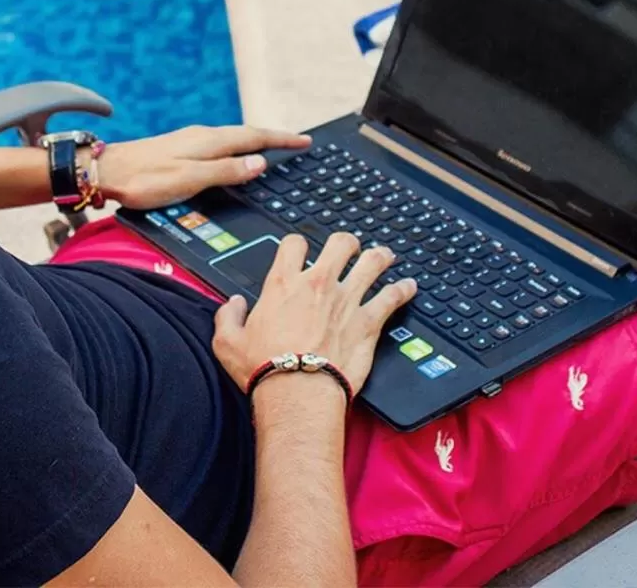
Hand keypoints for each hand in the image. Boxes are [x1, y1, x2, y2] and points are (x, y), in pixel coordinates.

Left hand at [96, 124, 311, 209]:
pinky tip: (231, 157)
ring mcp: (189, 141)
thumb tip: (260, 163)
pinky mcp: (178, 149)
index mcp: (209, 142)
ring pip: (231, 140)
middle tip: (296, 143)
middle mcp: (201, 136)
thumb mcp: (190, 179)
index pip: (255, 138)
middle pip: (246, 135)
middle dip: (273, 138)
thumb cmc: (144, 179)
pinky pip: (217, 146)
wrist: (105, 172)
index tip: (305, 141)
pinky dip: (234, 149)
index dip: (282, 140)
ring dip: (254, 143)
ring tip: (272, 149)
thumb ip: (226, 171)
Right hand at [210, 233, 417, 397]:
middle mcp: (319, 284)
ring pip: (372, 263)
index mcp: (284, 284)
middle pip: (341, 243)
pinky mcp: (368, 322)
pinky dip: (403, 290)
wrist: (297, 392)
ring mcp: (347, 300)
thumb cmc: (263, 368)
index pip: (294, 243)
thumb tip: (234, 305)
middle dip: (347, 243)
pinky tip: (409, 286)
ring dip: (379, 257)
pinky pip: (392, 297)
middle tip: (349, 248)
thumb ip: (229, 316)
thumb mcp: (227, 341)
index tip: (300, 251)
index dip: (298, 244)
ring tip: (384, 256)